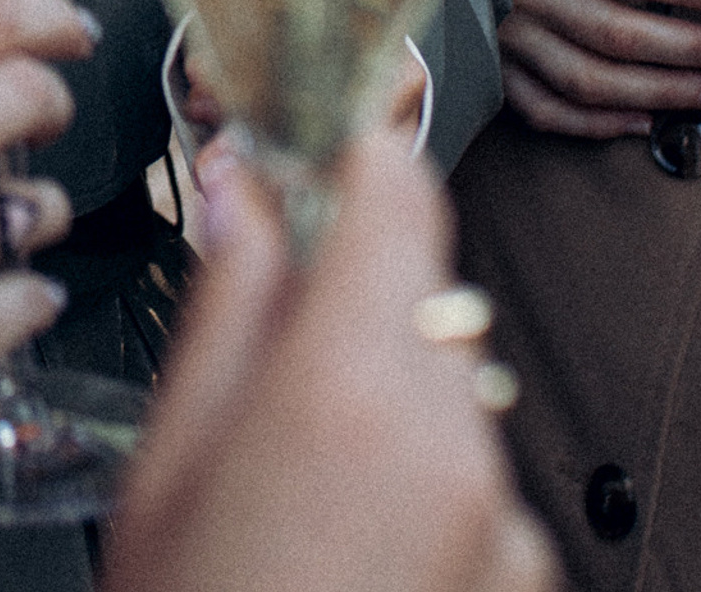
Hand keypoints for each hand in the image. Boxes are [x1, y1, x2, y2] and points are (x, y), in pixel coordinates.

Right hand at [103, 132, 554, 591]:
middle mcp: (449, 439)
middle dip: (352, 310)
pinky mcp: (530, 577)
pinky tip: (357, 549)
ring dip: (391, 410)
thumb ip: (226, 310)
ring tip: (305, 494)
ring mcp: (504, 518)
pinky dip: (428, 498)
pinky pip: (480, 488)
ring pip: (448, 396)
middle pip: (418, 300)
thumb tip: (242, 198)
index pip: (397, 194)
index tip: (323, 151)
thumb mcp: (170, 461)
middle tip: (273, 377)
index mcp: (348, 384)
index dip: (357, 156)